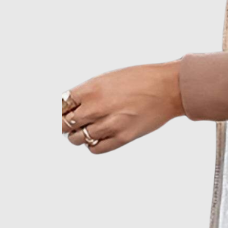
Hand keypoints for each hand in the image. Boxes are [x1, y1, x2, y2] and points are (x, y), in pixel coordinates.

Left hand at [61, 61, 183, 154]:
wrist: (169, 88)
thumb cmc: (141, 79)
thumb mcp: (108, 79)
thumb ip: (87, 93)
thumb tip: (70, 108)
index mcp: (91, 89)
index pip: (59, 106)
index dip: (58, 111)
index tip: (61, 113)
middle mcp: (97, 107)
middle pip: (63, 124)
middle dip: (65, 124)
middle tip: (71, 122)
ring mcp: (110, 124)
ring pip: (77, 138)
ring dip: (79, 134)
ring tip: (89, 128)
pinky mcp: (123, 137)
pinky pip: (96, 148)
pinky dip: (92, 144)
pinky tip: (100, 136)